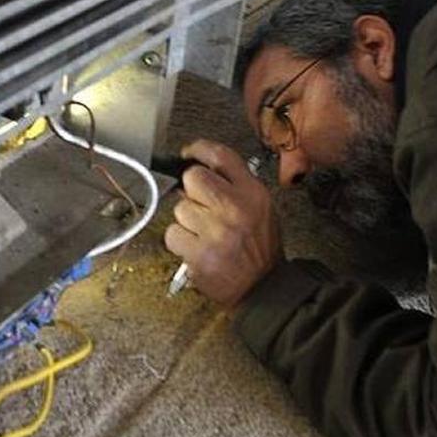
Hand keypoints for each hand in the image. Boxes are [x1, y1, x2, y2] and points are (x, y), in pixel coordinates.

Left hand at [164, 139, 281, 306]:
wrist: (263, 288)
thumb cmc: (260, 248)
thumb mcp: (261, 208)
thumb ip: (236, 185)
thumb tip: (200, 170)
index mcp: (252, 193)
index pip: (220, 156)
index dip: (198, 149)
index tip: (188, 153)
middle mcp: (235, 208)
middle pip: (193, 178)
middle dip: (191, 192)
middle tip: (201, 208)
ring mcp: (216, 232)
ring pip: (179, 209)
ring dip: (186, 221)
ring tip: (204, 234)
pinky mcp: (200, 254)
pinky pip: (173, 235)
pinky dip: (180, 242)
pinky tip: (196, 248)